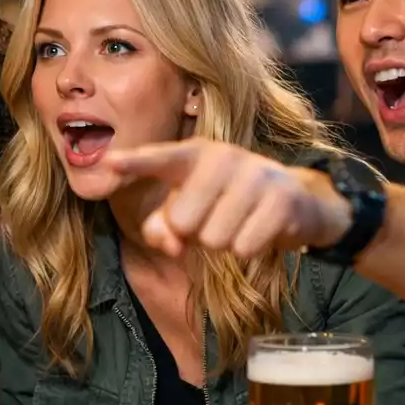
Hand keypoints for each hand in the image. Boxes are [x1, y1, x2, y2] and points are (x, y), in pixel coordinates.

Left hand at [104, 138, 352, 258]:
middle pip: (183, 220)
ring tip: (239, 222)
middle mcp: (224, 156)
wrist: (296, 201)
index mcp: (194, 155)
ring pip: (214, 239)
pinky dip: (248, 249)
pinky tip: (259, 230)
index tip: (108, 163)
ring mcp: (256, 174)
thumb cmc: (227, 205)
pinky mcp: (282, 198)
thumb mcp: (189, 212)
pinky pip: (244, 248)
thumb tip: (169, 243)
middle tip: (216, 217)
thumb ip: (163, 228)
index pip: (160, 159)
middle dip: (195, 233)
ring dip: (224, 243)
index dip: (134, 162)